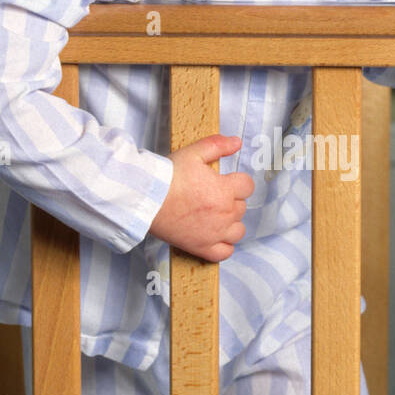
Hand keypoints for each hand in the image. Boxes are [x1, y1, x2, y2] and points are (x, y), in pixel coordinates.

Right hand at [148, 134, 253, 261]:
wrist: (146, 199)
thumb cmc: (168, 176)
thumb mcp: (193, 153)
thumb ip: (217, 145)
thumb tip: (237, 142)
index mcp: (225, 190)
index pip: (247, 186)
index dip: (237, 181)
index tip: (224, 181)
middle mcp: (225, 214)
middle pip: (241, 207)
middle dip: (231, 200)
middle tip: (211, 195)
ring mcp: (215, 233)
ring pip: (238, 231)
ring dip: (231, 222)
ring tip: (215, 215)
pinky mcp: (202, 248)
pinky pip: (226, 252)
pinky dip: (224, 245)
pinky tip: (215, 236)